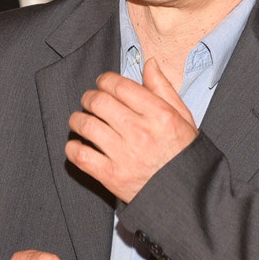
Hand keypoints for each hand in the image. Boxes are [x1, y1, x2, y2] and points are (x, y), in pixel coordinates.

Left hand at [66, 58, 197, 203]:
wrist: (186, 196)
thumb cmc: (183, 155)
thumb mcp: (183, 118)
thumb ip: (163, 89)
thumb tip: (149, 64)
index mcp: (159, 115)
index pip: (119, 85)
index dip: (105, 80)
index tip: (102, 84)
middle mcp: (140, 131)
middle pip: (98, 101)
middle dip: (89, 97)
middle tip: (90, 101)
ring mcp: (124, 154)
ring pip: (85, 124)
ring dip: (77, 119)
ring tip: (80, 121)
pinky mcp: (111, 176)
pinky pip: (79, 155)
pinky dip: (73, 147)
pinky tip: (78, 145)